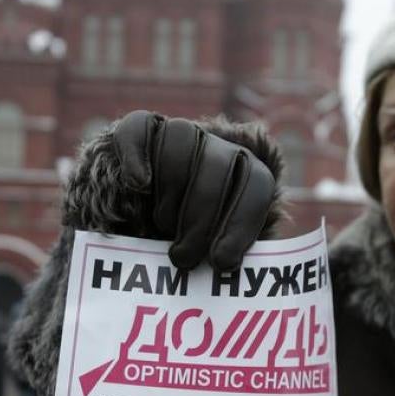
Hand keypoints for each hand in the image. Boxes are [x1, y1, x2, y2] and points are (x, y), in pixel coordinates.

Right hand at [112, 110, 276, 271]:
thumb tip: (226, 266)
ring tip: (161, 228)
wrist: (137, 223)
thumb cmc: (182, 245)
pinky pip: (139, 129)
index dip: (241, 224)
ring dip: (172, 195)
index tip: (221, 262)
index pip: (257, 183)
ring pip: (181, 144)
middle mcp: (215, 146)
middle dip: (201, 219)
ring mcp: (178, 133)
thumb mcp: (209, 251)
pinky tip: (139, 184)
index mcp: (243, 170)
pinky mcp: (139, 131)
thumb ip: (224, 252)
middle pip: (218, 165)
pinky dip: (138, 156)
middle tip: (184, 259)